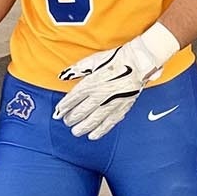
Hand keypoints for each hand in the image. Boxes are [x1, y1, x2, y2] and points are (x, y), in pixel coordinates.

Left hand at [55, 28, 175, 139]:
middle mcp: (100, 94)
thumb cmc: (116, 59)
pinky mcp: (122, 107)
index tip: (58, 112)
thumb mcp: (93, 60)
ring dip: (83, 127)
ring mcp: (111, 103)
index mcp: (91, 82)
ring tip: (76, 132)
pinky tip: (93, 135)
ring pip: (94, 119)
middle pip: (81, 111)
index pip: (73, 98)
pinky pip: (109, 122)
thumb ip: (77, 69)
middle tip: (66, 122)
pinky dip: (100, 130)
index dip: (64, 106)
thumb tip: (62, 76)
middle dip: (72, 118)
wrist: (138, 63)